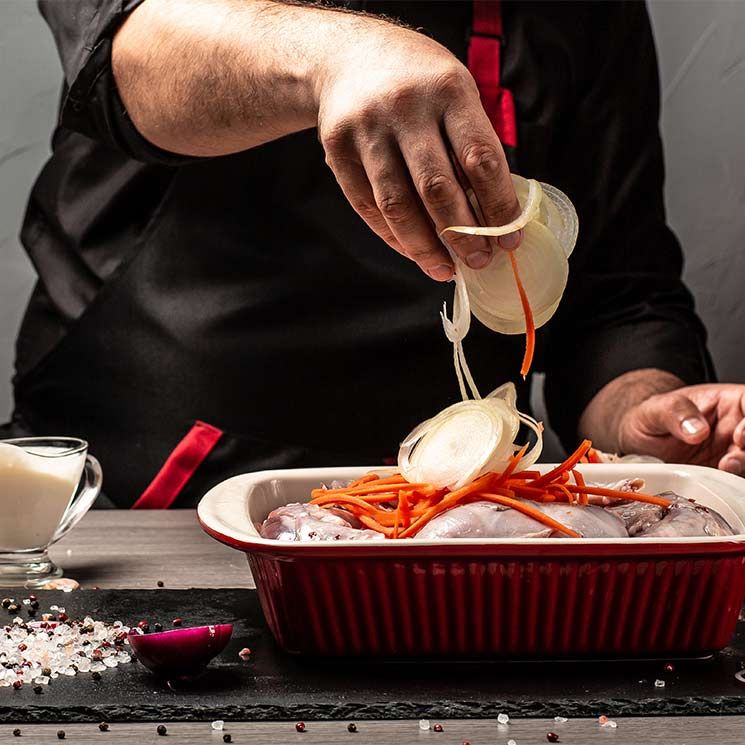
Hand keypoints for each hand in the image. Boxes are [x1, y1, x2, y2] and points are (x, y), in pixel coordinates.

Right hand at [316, 17, 520, 280]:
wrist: (345, 57)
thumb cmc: (415, 81)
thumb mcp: (454, 91)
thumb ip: (471, 143)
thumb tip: (493, 213)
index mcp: (448, 90)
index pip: (480, 158)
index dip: (498, 206)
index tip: (510, 238)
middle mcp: (406, 109)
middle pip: (437, 188)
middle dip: (462, 235)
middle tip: (477, 262)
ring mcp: (367, 130)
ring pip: (398, 206)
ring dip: (424, 247)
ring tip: (443, 269)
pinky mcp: (337, 150)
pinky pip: (368, 206)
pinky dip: (393, 236)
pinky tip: (413, 251)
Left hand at [618, 383, 744, 474]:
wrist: (642, 438)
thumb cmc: (653, 415)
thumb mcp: (656, 409)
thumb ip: (675, 413)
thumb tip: (697, 430)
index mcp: (728, 402)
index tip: (739, 435)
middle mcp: (737, 427)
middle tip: (729, 461)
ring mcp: (733, 451)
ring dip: (744, 467)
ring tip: (723, 468)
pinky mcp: (725, 473)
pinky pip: (737, 480)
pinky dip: (734, 485)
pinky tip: (720, 484)